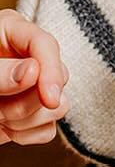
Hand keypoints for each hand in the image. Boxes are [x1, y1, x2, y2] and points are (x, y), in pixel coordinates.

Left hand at [0, 11, 67, 146]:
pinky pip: (47, 129)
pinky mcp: (32, 113)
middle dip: (24, 102)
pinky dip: (24, 135)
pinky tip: (3, 128)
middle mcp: (28, 56)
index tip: (48, 99)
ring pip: (58, 107)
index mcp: (11, 31)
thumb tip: (33, 72)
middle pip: (58, 79)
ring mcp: (33, 86)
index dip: (50, 72)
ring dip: (23, 121)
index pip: (45, 45)